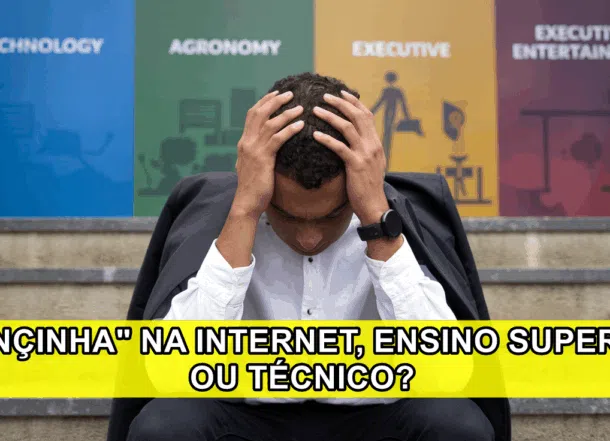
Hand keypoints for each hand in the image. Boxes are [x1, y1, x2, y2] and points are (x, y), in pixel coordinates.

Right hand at [232, 90, 303, 218]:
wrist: (246, 202)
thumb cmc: (253, 187)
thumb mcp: (252, 165)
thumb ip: (258, 152)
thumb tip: (268, 146)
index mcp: (244, 142)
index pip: (252, 114)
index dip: (264, 102)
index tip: (276, 93)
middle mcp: (247, 142)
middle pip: (259, 113)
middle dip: (274, 101)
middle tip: (289, 93)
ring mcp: (254, 149)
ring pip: (270, 123)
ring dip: (286, 113)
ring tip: (300, 107)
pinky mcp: (263, 159)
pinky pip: (277, 139)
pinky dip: (289, 129)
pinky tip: (301, 125)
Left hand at [312, 91, 388, 225]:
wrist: (374, 205)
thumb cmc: (368, 187)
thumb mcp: (371, 164)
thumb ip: (365, 149)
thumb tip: (355, 139)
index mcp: (376, 142)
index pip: (367, 115)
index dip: (354, 102)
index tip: (342, 93)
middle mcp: (372, 144)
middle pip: (357, 115)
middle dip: (341, 103)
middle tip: (325, 96)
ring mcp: (365, 154)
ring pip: (348, 127)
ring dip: (331, 116)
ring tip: (316, 110)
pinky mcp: (356, 165)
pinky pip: (339, 147)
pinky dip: (327, 139)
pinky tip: (315, 134)